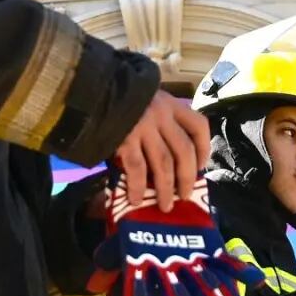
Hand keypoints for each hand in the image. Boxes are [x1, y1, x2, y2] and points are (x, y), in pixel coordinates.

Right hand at [114, 92, 208, 211]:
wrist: (92, 89)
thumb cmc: (121, 98)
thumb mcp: (149, 100)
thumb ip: (161, 120)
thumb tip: (171, 157)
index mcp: (171, 104)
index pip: (198, 126)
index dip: (204, 148)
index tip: (201, 166)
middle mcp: (162, 115)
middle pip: (183, 151)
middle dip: (186, 177)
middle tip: (185, 196)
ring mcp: (143, 127)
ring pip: (163, 164)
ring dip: (166, 189)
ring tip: (165, 206)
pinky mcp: (124, 139)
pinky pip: (137, 168)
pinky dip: (138, 187)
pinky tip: (137, 199)